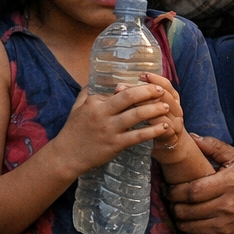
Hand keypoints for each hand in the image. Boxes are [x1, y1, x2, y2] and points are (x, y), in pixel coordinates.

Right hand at [52, 81, 170, 174]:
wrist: (67, 155)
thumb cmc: (73, 130)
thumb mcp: (77, 106)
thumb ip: (88, 91)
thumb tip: (99, 78)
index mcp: (95, 102)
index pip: (120, 90)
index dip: (137, 86)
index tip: (150, 82)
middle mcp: (102, 113)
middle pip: (130, 97)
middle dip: (149, 92)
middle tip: (161, 91)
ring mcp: (110, 129)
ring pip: (137, 115)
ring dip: (155, 109)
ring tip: (167, 107)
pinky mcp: (116, 145)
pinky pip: (139, 136)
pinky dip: (154, 131)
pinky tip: (164, 127)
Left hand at [127, 72, 185, 154]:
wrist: (172, 148)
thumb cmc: (158, 125)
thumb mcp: (151, 109)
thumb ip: (141, 98)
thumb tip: (119, 87)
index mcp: (173, 99)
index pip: (166, 84)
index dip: (154, 79)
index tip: (140, 75)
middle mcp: (176, 108)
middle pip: (163, 95)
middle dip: (142, 91)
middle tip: (122, 88)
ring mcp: (176, 121)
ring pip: (162, 109)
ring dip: (144, 105)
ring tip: (127, 104)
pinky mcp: (172, 135)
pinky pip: (163, 127)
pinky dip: (151, 123)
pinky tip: (137, 121)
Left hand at [166, 135, 233, 233]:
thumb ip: (216, 147)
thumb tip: (192, 137)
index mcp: (231, 182)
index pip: (194, 189)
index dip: (176, 190)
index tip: (168, 186)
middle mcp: (229, 203)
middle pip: (188, 206)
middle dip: (173, 201)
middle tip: (168, 195)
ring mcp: (224, 221)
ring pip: (187, 220)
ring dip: (176, 214)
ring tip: (175, 205)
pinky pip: (192, 231)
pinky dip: (184, 225)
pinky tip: (184, 217)